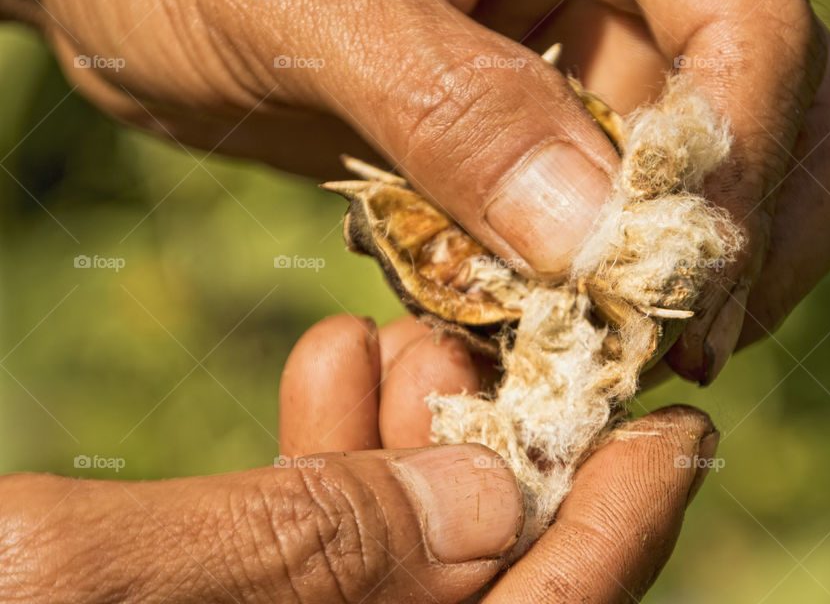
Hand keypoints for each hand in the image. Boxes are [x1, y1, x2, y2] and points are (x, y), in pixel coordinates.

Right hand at [0, 314, 716, 601]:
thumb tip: (491, 499)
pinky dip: (322, 454)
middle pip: (468, 591)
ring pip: (384, 557)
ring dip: (408, 439)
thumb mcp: (74, 588)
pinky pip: (299, 548)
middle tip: (504, 342)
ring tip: (403, 329)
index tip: (677, 426)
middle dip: (501, 458)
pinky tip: (328, 352)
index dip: (616, 538)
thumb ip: (295, 555)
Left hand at [2, 0, 829, 383]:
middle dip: (739, 241)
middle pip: (785, 110)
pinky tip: (527, 336)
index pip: (749, 21)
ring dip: (666, 284)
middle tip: (665, 354)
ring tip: (591, 361)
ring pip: (708, 186)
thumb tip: (598, 239)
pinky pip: (607, 231)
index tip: (674, 293)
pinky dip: (586, 295)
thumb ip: (455, 108)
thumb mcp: (303, 2)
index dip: (739, 162)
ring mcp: (587, 64)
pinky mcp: (538, 142)